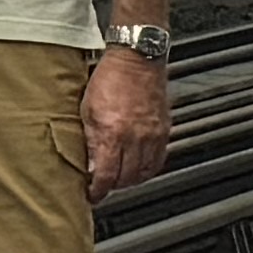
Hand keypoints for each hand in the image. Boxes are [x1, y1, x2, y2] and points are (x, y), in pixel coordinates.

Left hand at [83, 42, 171, 201]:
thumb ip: (89, 139)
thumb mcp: (87, 109)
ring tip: (120, 177)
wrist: (136, 58)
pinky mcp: (164, 130)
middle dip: (113, 186)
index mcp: (112, 133)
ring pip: (144, 173)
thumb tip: (88, 162)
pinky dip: (148, 169)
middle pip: (126, 179)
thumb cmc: (110, 78)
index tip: (93, 194)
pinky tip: (139, 167)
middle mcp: (135, 137)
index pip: (106, 175)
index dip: (98, 190)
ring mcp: (152, 134)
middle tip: (104, 184)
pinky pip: (159, 160)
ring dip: (131, 180)